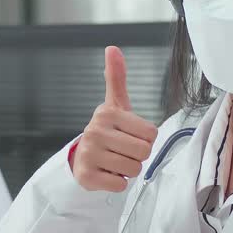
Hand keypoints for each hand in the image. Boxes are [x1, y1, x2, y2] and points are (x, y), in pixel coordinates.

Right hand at [71, 46, 157, 191]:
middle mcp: (95, 131)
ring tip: (113, 161)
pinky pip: (120, 185)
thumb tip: (112, 48)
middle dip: (137, 156)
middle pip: (143, 152)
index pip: (150, 133)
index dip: (144, 139)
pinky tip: (105, 173)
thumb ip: (116, 77)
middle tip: (122, 151)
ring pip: (133, 169)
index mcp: (107, 113)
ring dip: (127, 170)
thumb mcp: (114, 105)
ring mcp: (89, 154)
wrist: (82, 159)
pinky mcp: (86, 176)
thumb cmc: (107, 131)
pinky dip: (116, 183)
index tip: (128, 136)